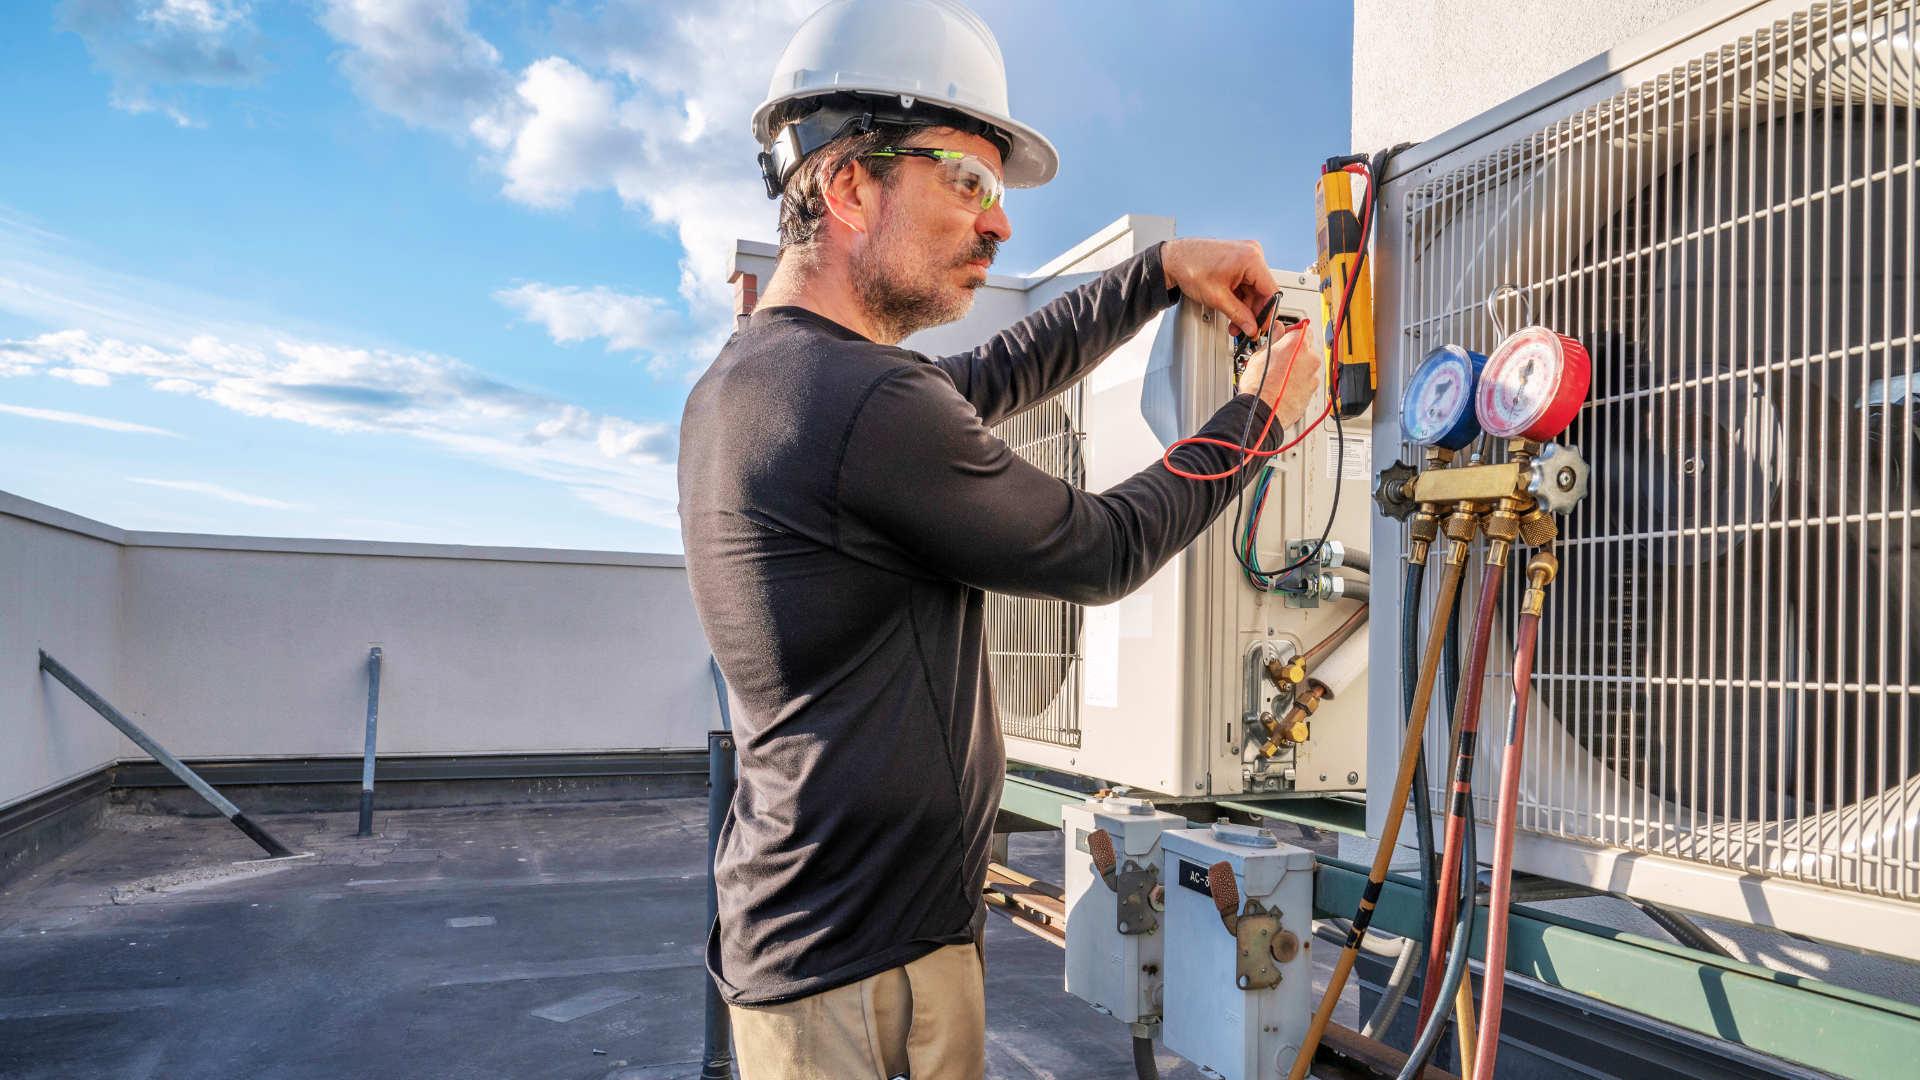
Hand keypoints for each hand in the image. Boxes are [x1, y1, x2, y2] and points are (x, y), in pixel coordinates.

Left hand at [1161, 238, 1277, 337]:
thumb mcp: (1217, 298)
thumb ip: (1238, 315)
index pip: (1270, 290)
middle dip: (1252, 312)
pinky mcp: (1239, 260)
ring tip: (1235, 323)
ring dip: (1245, 308)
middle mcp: (1252, 253)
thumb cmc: (1190, 268)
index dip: (1267, 311)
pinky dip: (1240, 298)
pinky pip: (1245, 283)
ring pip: (1253, 289)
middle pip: (1262, 290)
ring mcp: (1245, 255)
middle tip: (1247, 329)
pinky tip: (1233, 310)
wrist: (1175, 259)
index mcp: (1251, 259)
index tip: (1262, 325)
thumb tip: (1251, 327)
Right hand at [1237, 322, 1323, 428]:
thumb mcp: (1259, 355)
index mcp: (1296, 344)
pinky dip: (1298, 382)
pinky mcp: (1313, 391)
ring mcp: (1313, 375)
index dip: (1291, 332)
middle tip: (1278, 359)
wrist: (1263, 413)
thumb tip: (1277, 330)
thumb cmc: (1258, 387)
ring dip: (1297, 368)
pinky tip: (1284, 387)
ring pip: (1307, 365)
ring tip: (1279, 377)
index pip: (1302, 328)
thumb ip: (1273, 338)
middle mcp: (1309, 358)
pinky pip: (1307, 381)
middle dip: (1294, 351)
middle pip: (1306, 348)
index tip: (1284, 336)